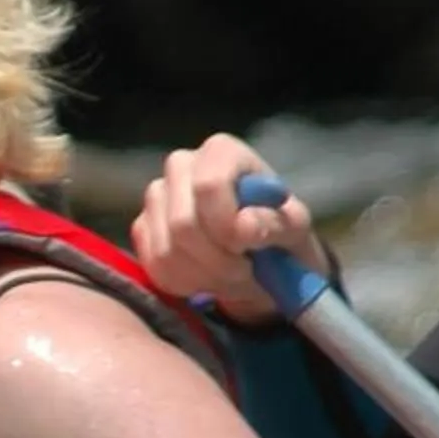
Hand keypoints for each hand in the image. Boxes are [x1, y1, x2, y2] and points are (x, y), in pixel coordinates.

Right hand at [131, 132, 323, 322]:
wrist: (263, 260)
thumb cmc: (281, 235)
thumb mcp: (295, 229)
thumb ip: (277, 223)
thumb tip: (246, 225)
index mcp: (221, 152)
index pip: (208, 185)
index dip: (225, 224)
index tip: (247, 247)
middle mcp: (181, 166)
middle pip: (182, 223)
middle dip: (217, 262)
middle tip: (245, 273)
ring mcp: (157, 197)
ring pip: (167, 251)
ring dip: (205, 278)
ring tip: (232, 278)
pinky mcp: (143, 229)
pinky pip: (155, 267)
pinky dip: (186, 285)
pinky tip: (208, 280)